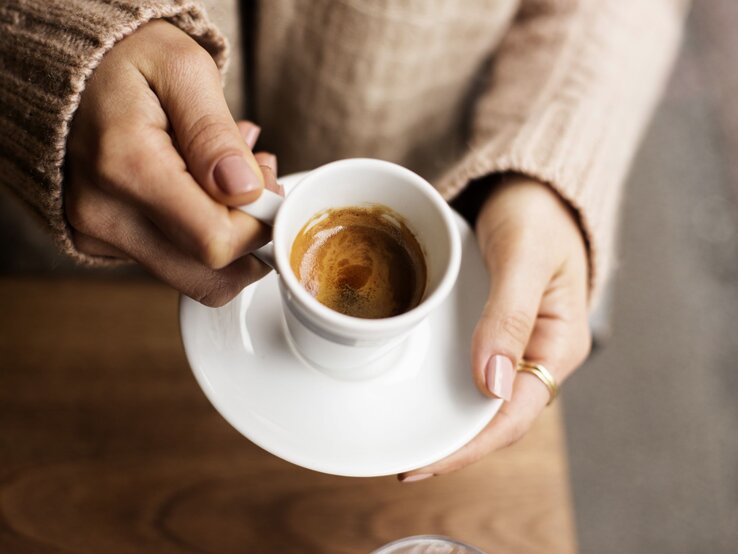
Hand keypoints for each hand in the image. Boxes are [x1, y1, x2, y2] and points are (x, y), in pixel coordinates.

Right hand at [65, 21, 279, 306]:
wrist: (66, 66)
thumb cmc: (127, 60)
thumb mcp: (183, 69)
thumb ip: (214, 134)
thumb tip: (243, 191)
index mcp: (126, 167)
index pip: (216, 242)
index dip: (260, 224)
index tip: (267, 183)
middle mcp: (104, 214)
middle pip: (207, 277)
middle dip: (251, 238)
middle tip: (255, 182)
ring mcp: (98, 234)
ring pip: (193, 275)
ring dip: (229, 235)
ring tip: (228, 175)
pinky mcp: (101, 242)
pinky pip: (171, 260)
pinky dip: (199, 232)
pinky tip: (200, 185)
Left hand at [400, 175, 591, 480]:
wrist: (532, 185)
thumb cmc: (537, 212)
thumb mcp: (523, 257)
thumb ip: (509, 315)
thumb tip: (489, 384)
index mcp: (557, 344)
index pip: (514, 415)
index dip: (470, 446)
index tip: (423, 463)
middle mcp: (537, 353)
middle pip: (495, 417)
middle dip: (452, 446)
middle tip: (402, 464)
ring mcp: (515, 344)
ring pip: (480, 398)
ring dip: (446, 422)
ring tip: (402, 439)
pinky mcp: (493, 329)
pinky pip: (470, 370)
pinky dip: (444, 388)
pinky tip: (416, 394)